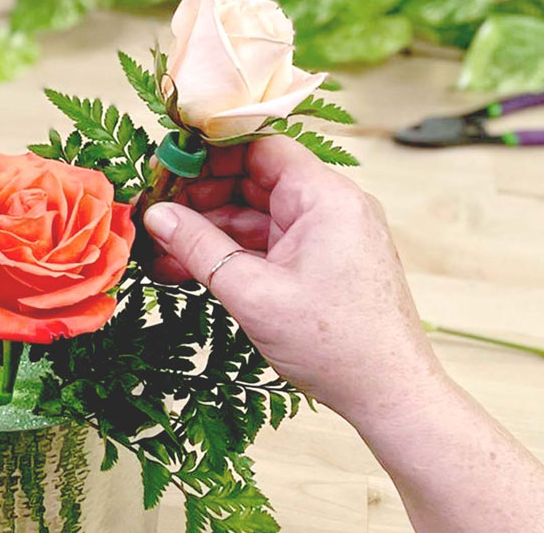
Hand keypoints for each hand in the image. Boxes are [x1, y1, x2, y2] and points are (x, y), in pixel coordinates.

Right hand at [144, 136, 446, 421]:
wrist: (388, 394)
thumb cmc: (337, 345)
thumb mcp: (252, 292)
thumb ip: (198, 248)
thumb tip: (156, 216)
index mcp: (325, 198)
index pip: (258, 149)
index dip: (207, 156)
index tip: (166, 173)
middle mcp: (331, 208)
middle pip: (253, 181)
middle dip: (199, 199)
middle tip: (155, 219)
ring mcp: (327, 236)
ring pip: (255, 216)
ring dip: (209, 233)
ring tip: (162, 254)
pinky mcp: (321, 263)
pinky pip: (268, 245)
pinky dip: (233, 255)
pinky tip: (191, 271)